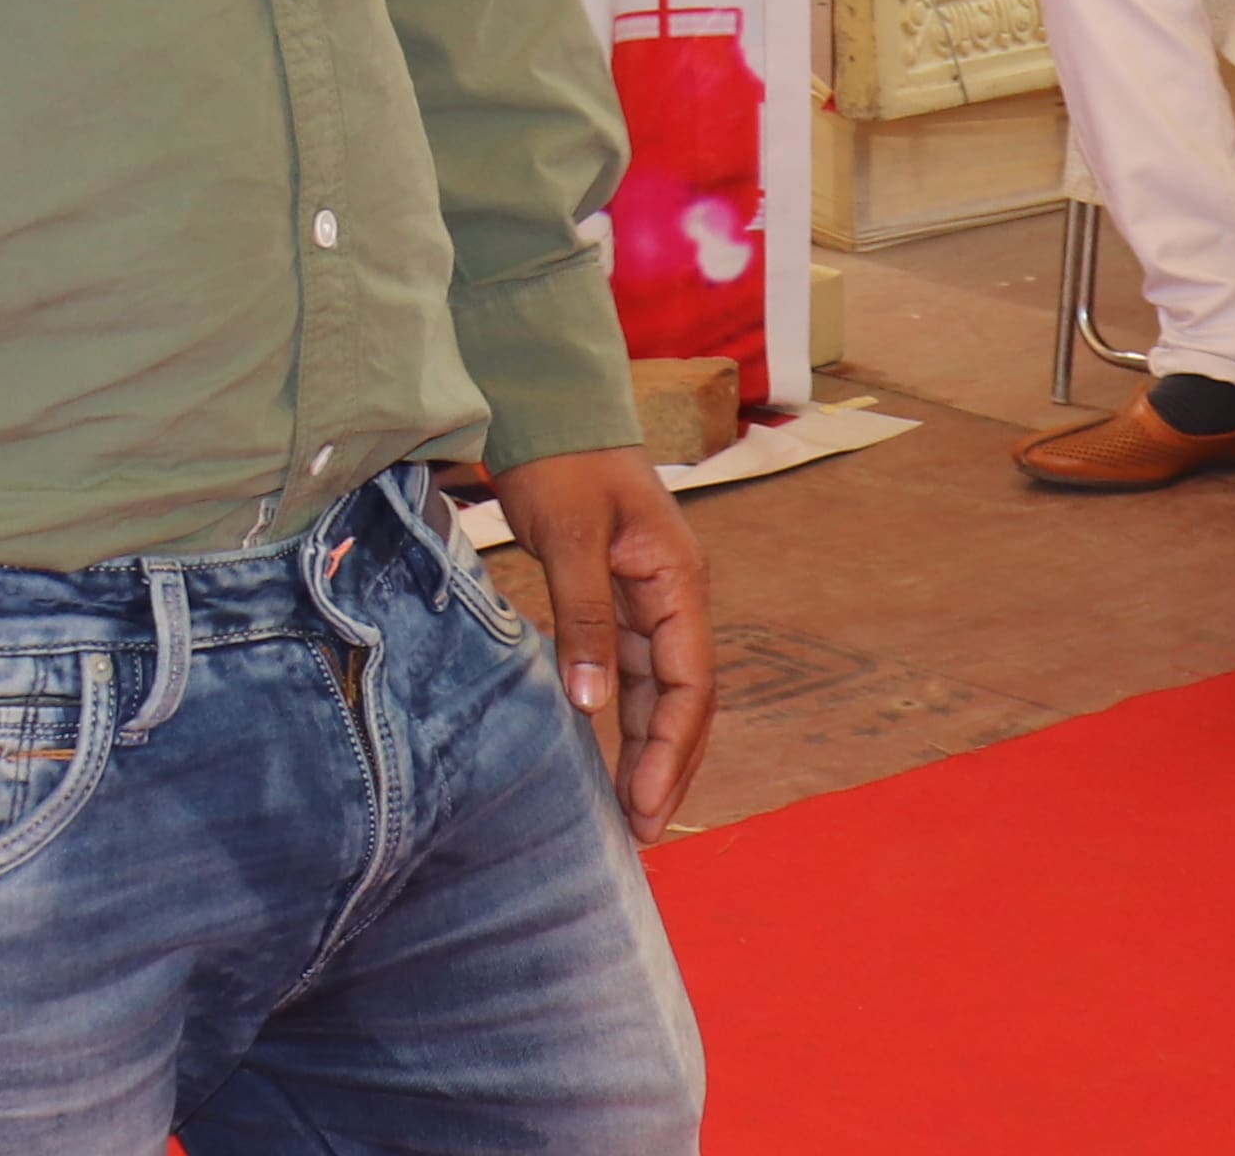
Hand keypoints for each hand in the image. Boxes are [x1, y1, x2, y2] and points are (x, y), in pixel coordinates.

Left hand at [489, 444, 714, 838]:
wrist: (545, 403)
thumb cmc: (561, 459)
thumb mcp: (569, 535)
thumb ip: (583, 616)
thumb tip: (589, 703)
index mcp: (678, 581)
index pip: (689, 685)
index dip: (671, 750)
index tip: (645, 804)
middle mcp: (673, 595)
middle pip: (683, 698)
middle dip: (667, 765)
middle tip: (641, 831)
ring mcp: (648, 596)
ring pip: (657, 688)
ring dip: (647, 745)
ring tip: (628, 809)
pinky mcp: (617, 594)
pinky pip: (630, 666)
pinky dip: (623, 710)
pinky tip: (606, 747)